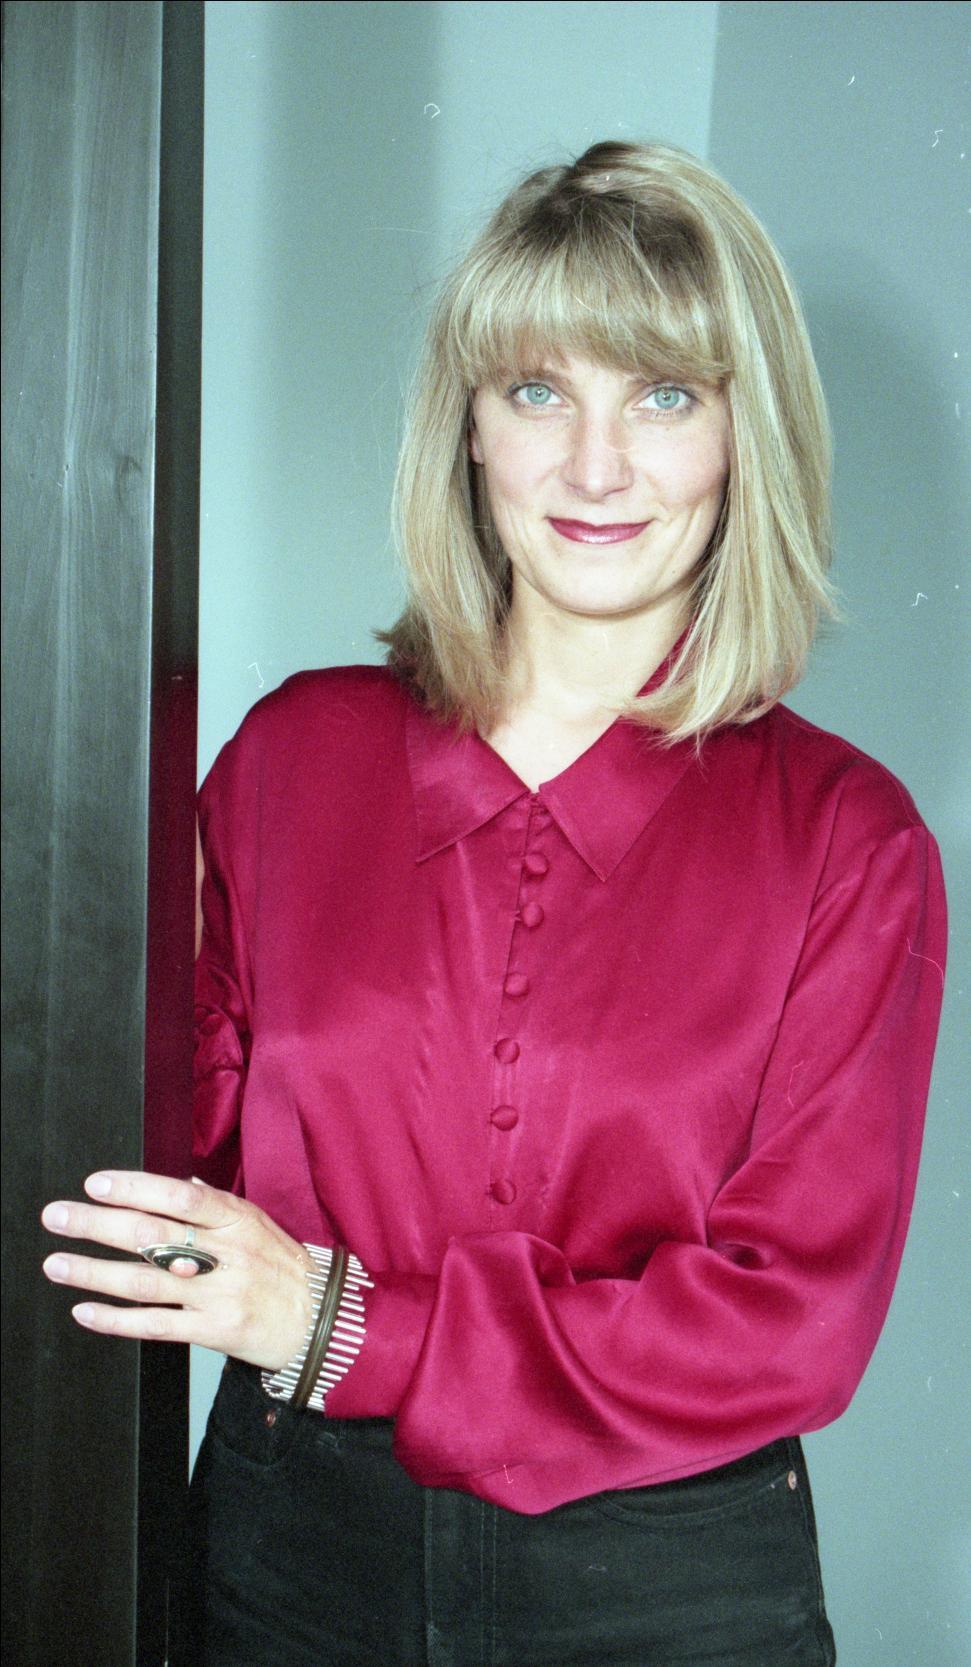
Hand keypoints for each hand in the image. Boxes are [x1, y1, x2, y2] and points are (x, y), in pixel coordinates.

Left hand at [41, 1171, 313, 1371]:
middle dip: (97, 1224)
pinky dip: (116, 1319)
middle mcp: (226, 1253)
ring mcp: (218, 1293)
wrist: (320, 1320)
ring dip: (94, 1272)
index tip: (96, 1184)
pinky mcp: (214, 1330)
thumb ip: (217, 1206)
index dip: (136, 1187)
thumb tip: (182, 1184)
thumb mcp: (259, 1225)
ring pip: (145, 1281)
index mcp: (237, 1219)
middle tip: (58, 1217)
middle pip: (152, 1234)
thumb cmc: (284, 1268)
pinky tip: (86, 1311)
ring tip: (57, 1264)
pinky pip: (156, 1325)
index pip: (179, 1196)